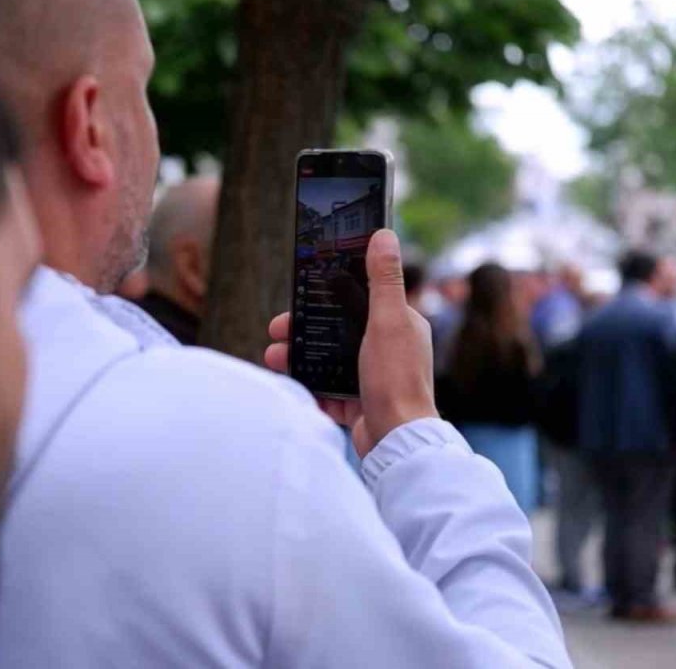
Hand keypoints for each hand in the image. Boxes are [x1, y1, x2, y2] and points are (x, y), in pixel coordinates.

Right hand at [265, 229, 437, 455]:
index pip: (359, 299)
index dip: (328, 294)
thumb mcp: (388, 321)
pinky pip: (329, 390)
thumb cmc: (396, 380)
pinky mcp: (361, 403)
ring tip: (275, 358)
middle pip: (339, 329)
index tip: (301, 294)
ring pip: (329, 359)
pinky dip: (310, 387)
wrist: (396, 441)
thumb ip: (383, 280)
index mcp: (401, 325)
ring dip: (300, 357)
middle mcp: (389, 348)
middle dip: (305, 329)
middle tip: (277, 330)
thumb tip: (383, 235)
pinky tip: (293, 385)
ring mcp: (374, 377)